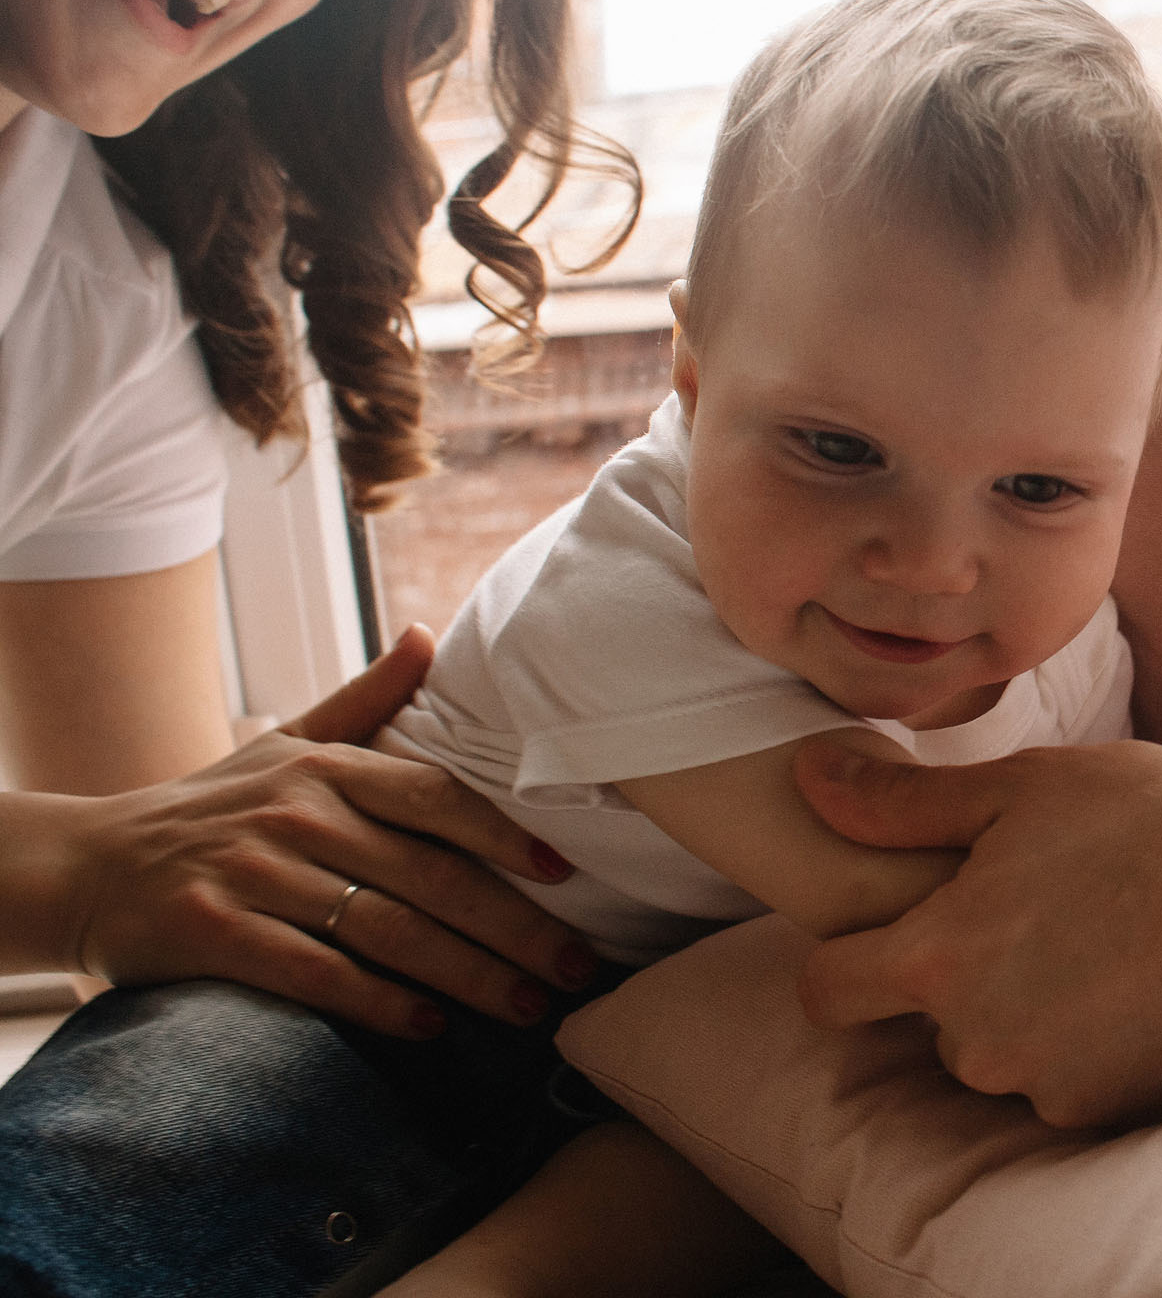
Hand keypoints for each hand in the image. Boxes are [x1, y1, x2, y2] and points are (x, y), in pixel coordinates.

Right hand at [47, 626, 597, 1036]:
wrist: (84, 865)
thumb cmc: (211, 807)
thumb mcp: (286, 743)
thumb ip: (367, 700)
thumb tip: (428, 635)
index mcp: (326, 769)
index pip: (436, 799)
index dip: (505, 837)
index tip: (564, 876)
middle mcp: (297, 815)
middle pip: (430, 877)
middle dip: (514, 928)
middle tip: (577, 969)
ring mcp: (255, 873)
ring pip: (387, 929)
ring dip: (467, 975)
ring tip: (527, 1009)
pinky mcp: (215, 933)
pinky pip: (315, 972)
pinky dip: (377, 1001)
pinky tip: (429, 1026)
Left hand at [796, 737, 1161, 1129]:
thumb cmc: (1151, 813)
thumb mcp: (1018, 788)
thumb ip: (901, 804)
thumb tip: (807, 780)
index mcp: (941, 960)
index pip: (830, 991)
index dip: (844, 963)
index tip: (883, 938)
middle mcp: (984, 1043)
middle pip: (936, 1025)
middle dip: (974, 980)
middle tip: (1049, 911)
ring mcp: (1056, 1088)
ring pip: (1015, 1056)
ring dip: (1042, 1015)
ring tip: (1114, 942)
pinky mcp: (1126, 1113)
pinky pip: (1084, 1084)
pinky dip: (1106, 1045)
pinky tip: (1156, 983)